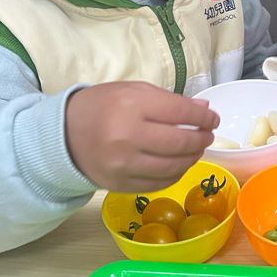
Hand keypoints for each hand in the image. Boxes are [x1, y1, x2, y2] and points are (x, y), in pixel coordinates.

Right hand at [64, 81, 218, 193]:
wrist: (63, 135)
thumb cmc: (101, 107)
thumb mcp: (132, 92)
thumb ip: (169, 100)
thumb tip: (204, 111)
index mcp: (131, 106)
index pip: (180, 112)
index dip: (204, 118)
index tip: (213, 119)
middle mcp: (128, 137)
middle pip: (180, 142)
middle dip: (201, 138)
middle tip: (207, 135)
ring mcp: (125, 165)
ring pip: (174, 166)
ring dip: (192, 158)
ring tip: (196, 149)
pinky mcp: (122, 185)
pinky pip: (160, 183)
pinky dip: (176, 173)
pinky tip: (179, 164)